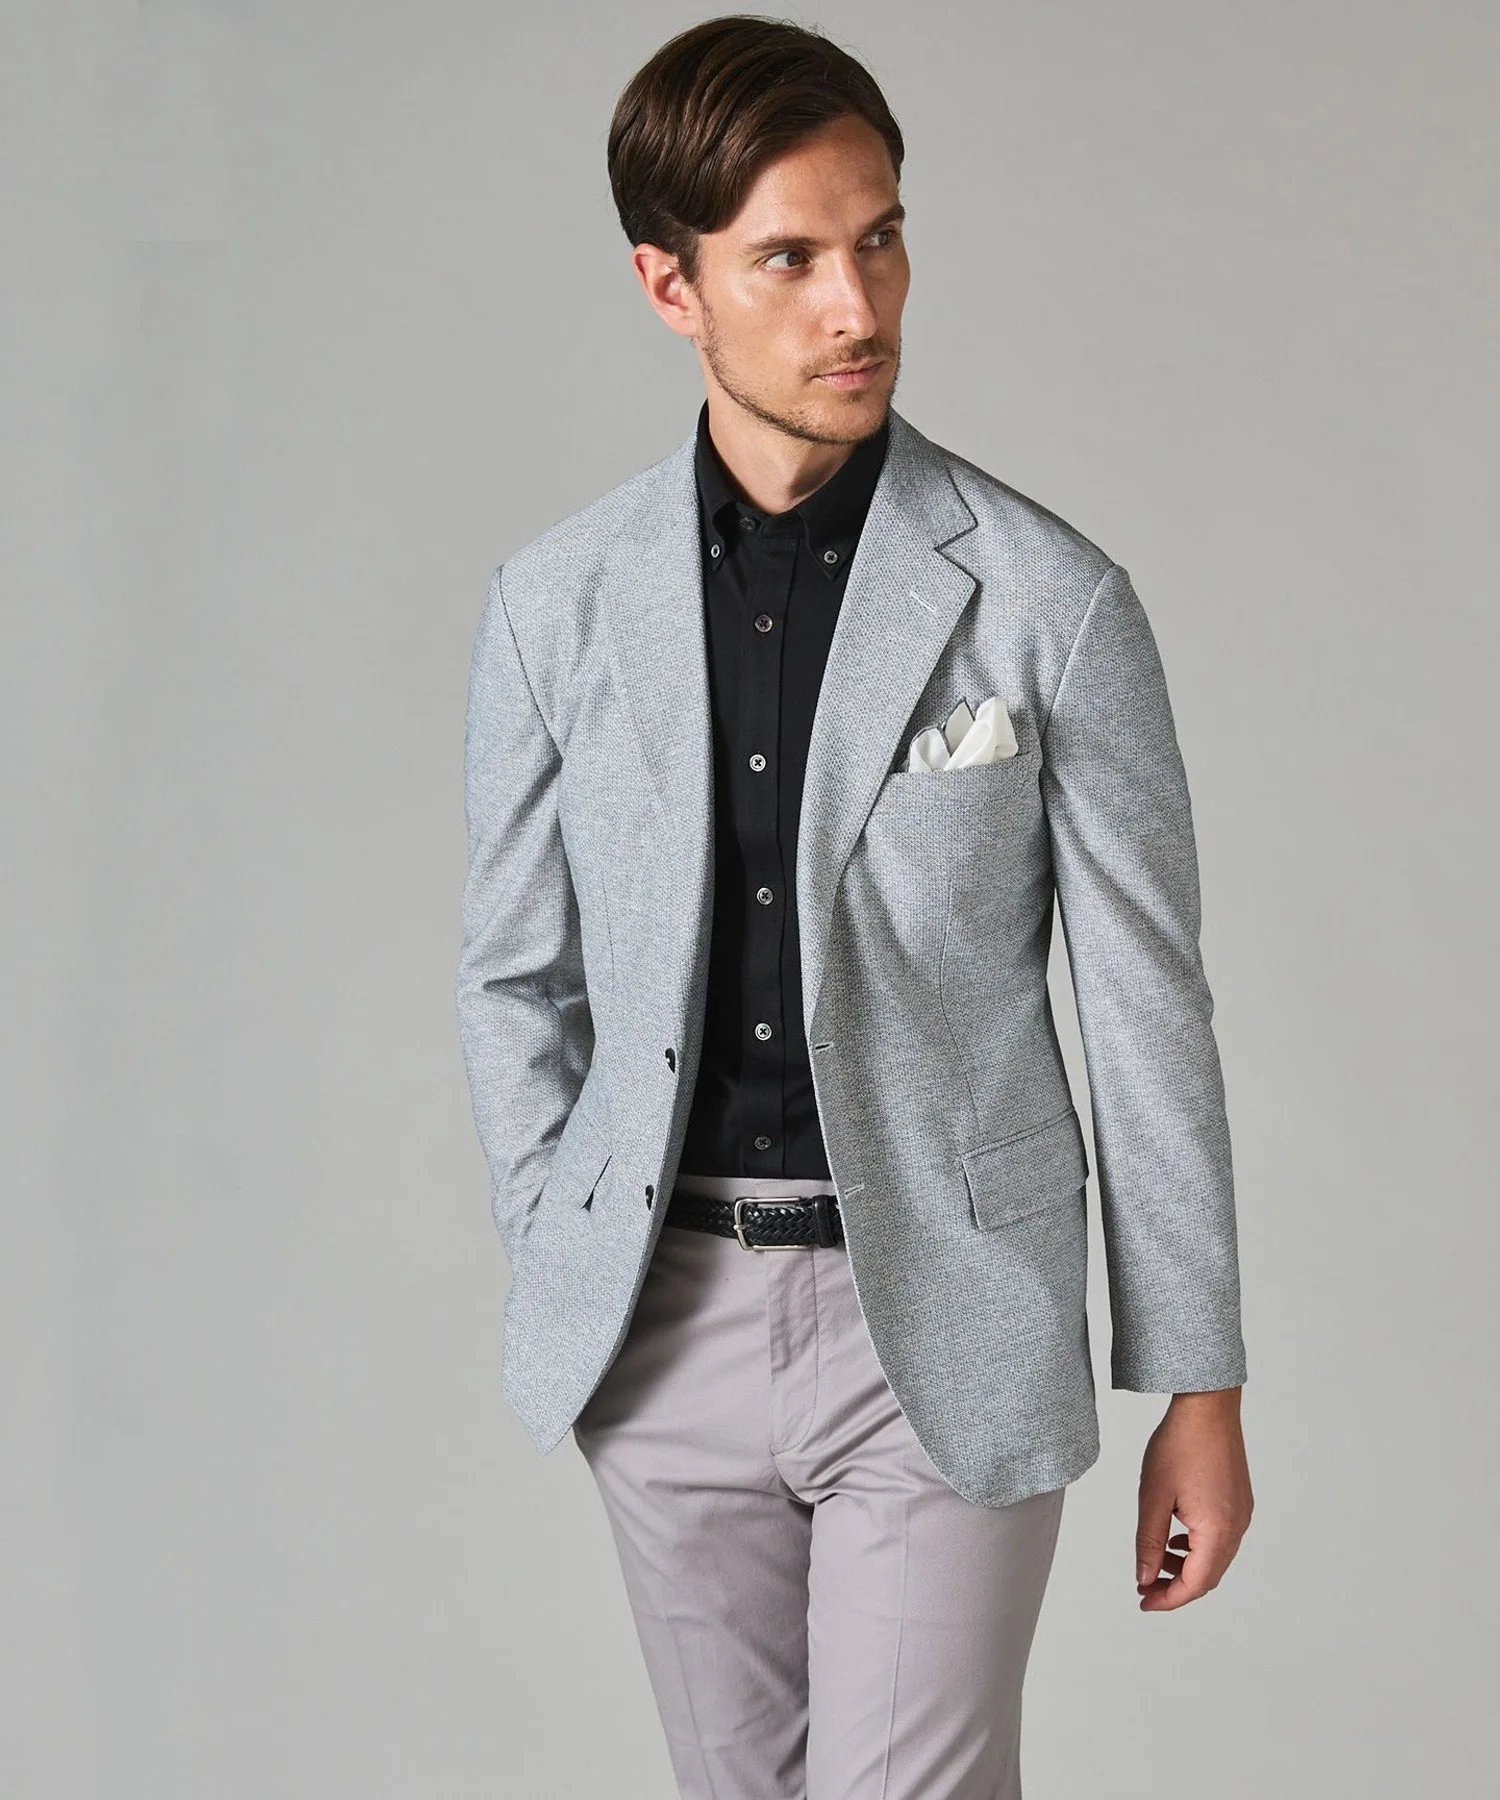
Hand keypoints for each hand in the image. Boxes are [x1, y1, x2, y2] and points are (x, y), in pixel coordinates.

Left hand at [1134, 1388, 1252, 1611]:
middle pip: (1209, 1576)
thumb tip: (1144, 1575)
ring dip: (1187, 1567)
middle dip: (1176, 1586)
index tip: (1143, 1601)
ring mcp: (1242, 1514)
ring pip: (1216, 1558)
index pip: (1195, 1584)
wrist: (1208, 1407)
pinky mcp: (1240, 1501)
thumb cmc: (1179, 1445)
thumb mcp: (1153, 1496)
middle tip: (1145, 1585)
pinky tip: (1176, 1538)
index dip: (1168, 1598)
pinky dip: (1198, 1548)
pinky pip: (1221, 1538)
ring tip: (1156, 1559)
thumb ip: (1148, 1541)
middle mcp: (1237, 1527)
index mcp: (1218, 1532)